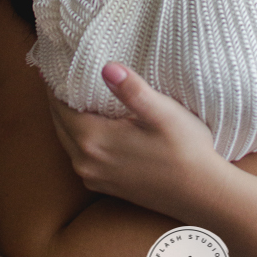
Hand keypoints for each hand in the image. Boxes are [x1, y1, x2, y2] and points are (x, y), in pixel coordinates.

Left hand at [47, 64, 222, 221]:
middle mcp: (86, 162)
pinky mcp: (105, 185)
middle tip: (60, 71)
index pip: (59, 106)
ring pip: (68, 139)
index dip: (55, 83)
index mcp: (94, 141)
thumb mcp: (163, 114)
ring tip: (73, 91)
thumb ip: (133, 91)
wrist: (202, 195)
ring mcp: (94, 177)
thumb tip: (107, 67)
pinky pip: (80, 154)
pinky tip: (92, 122)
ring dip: (67, 117)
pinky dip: (78, 134)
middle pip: (59, 123)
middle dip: (57, 98)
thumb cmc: (186, 151)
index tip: (55, 61)